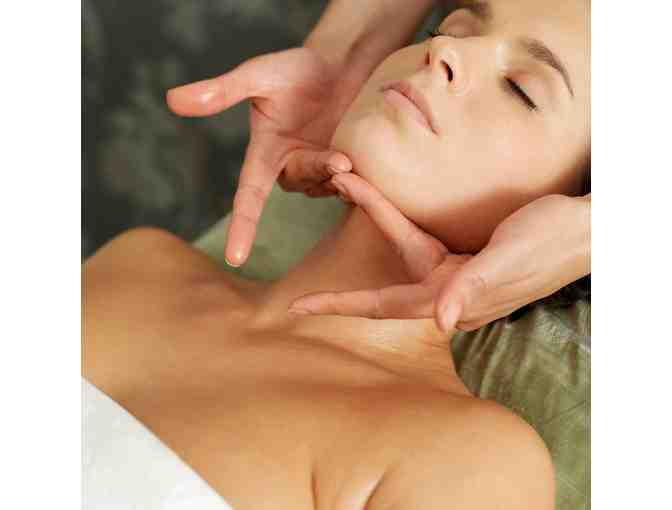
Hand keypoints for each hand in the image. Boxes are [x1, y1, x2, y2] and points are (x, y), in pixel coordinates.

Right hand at [166, 47, 356, 265]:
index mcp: (265, 154)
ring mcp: (320, 170)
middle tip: (339, 160)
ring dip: (338, 176)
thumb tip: (171, 99)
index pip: (248, 197)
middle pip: (299, 185)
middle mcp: (290, 167)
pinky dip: (359, 180)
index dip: (241, 227)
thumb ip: (222, 91)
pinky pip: (352, 187)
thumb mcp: (258, 77)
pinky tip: (367, 164)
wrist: (343, 64)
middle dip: (316, 172)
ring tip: (350, 156)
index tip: (235, 258)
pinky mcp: (349, 169)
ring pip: (325, 187)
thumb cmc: (298, 69)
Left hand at [290, 174, 589, 331]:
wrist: (587, 227)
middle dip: (343, 277)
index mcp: (451, 297)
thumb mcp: (511, 259)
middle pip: (381, 284)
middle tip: (299, 288)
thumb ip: (474, 288)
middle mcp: (447, 291)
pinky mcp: (465, 257)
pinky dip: (394, 216)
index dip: (340, 306)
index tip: (299, 307)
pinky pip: (418, 237)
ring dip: (373, 216)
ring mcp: (455, 276)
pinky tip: (378, 200)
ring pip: (399, 248)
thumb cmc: (553, 242)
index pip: (383, 306)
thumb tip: (439, 321)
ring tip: (344, 182)